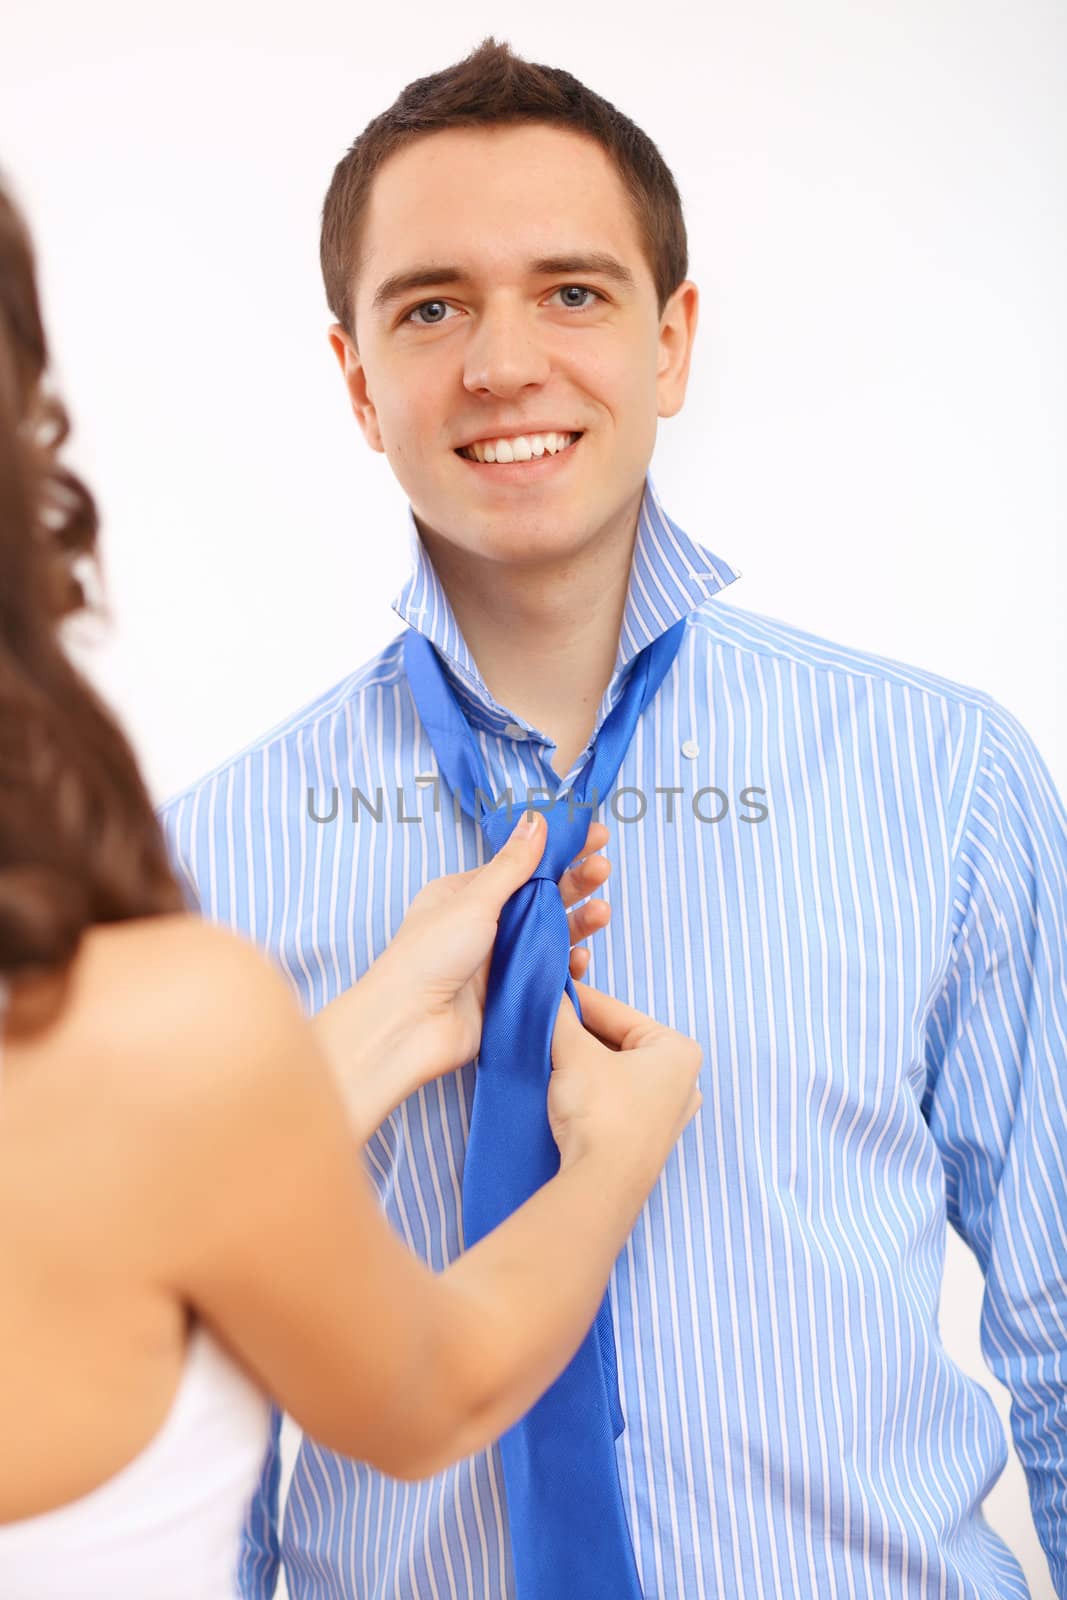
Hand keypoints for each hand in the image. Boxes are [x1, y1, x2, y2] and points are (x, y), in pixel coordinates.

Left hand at [366, 812, 612, 1093]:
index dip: (558, 850)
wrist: (409, 1028)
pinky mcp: (512, 992)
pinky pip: (549, 973)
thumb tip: (536, 821)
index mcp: (466, 894)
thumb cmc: (428, 956)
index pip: (521, 865)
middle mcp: (484, 924)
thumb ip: (511, 865)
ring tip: (602, 912)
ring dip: (579, 921)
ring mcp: (499, 959)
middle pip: (541, 897)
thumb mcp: (473, 901)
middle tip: (604, 868)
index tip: (594, 835)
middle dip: (575, 882)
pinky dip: (568, 965)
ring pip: (551, 934)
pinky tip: (583, 958)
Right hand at [548, 981, 702, 1186]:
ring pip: (613, 1070)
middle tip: (541, 1023)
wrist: (602, 1185)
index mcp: (677, 1050)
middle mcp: (681, 1080)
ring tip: (546, 1051)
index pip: (615, 1011)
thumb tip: (546, 994)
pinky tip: (560, 1084)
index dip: (575, 999)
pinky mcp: (644, 1139)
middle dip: (578, 1033)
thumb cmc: (602, 1112)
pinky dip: (588, 1088)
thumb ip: (559, 1015)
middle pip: (616, 1040)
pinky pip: (613, 1098)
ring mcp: (664, 1114)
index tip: (545, 991)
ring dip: (580, 1061)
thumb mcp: (574, 1052)